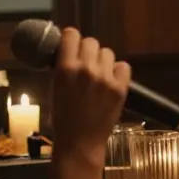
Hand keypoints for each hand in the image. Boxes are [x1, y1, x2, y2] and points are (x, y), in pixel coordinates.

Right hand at [48, 28, 130, 165]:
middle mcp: (86, 69)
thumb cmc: (62, 118)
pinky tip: (111, 80)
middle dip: (87, 50)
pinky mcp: (120, 88)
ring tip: (98, 74)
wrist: (80, 143)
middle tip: (85, 62)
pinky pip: (123, 66)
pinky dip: (118, 71)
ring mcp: (105, 78)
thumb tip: (69, 53)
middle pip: (91, 42)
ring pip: (107, 53)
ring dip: (102, 60)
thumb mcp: (54, 88)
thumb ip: (63, 68)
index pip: (72, 35)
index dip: (71, 39)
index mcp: (65, 69)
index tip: (71, 45)